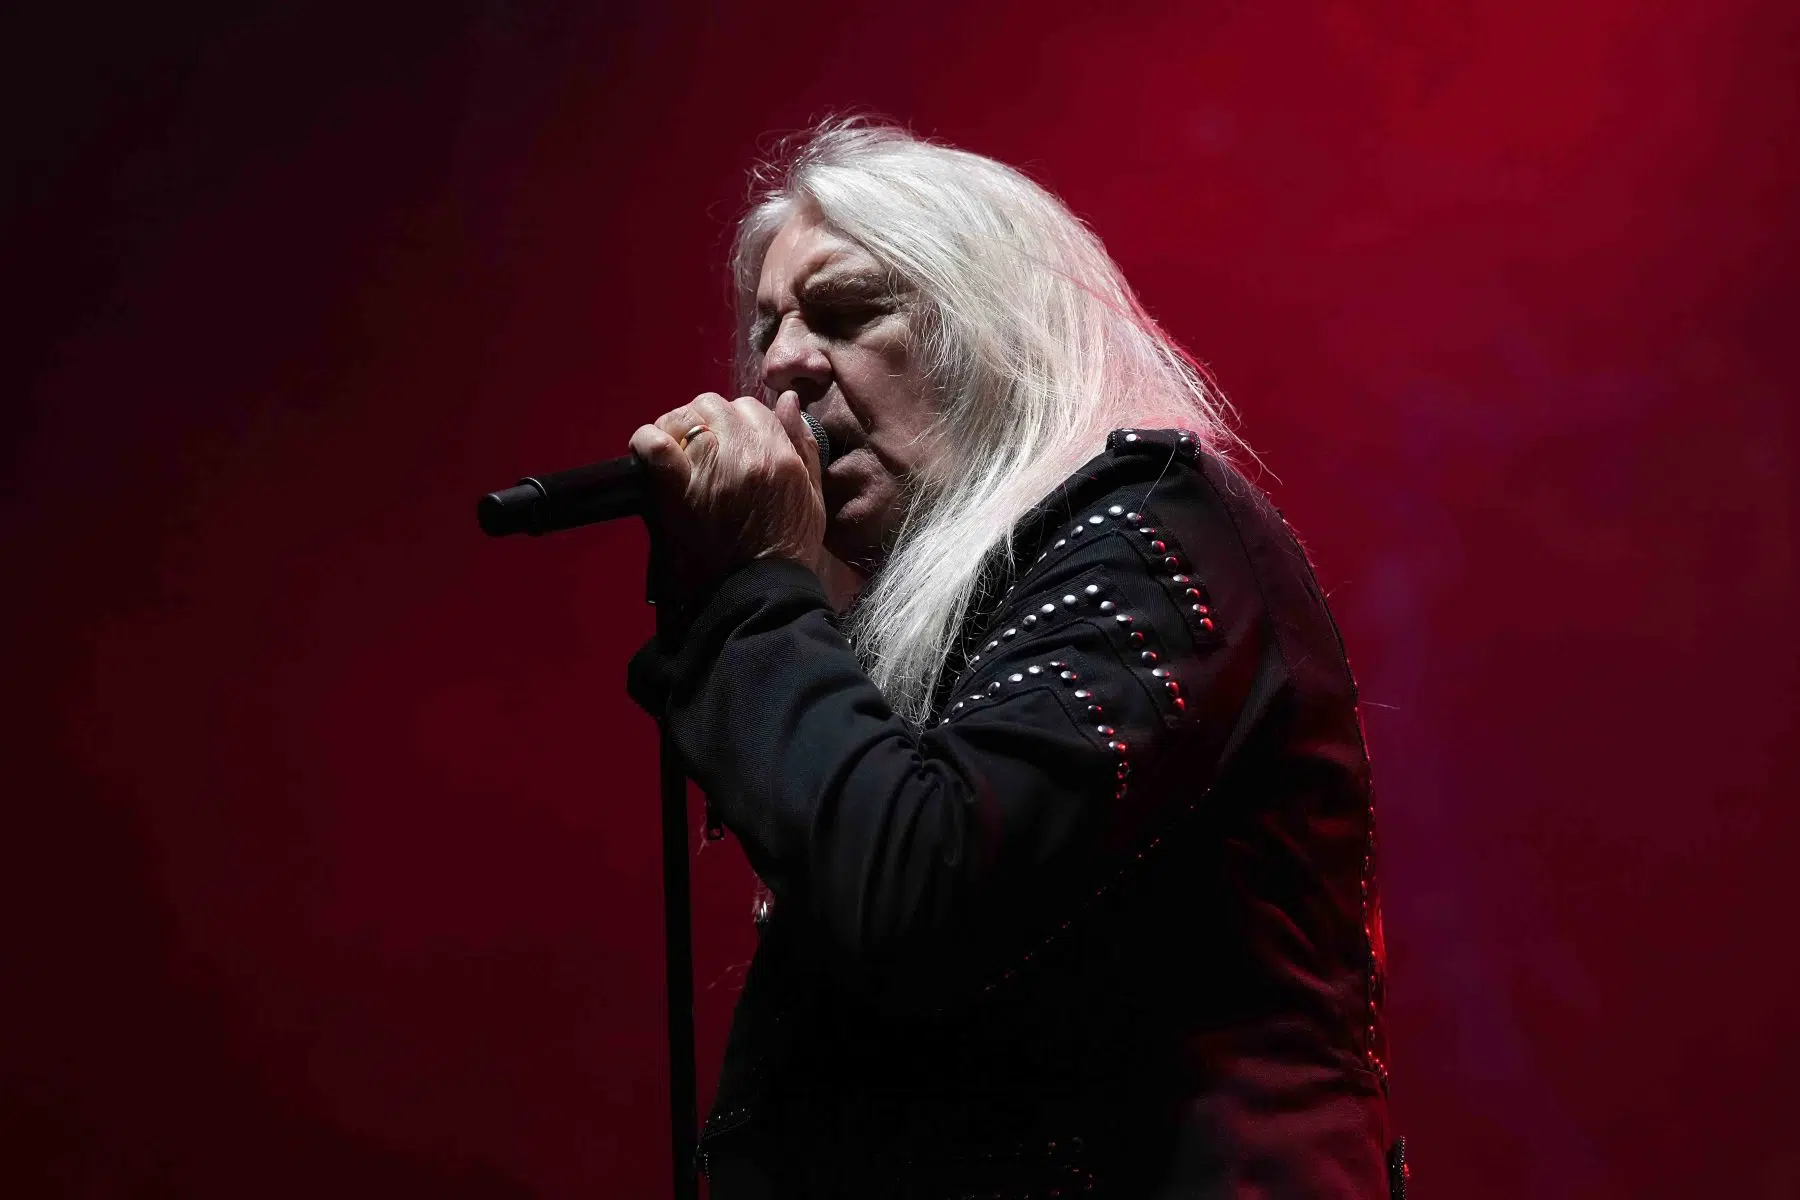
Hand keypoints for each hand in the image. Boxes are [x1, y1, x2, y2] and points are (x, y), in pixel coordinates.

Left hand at [629, 390, 826, 603]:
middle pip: (712, 406)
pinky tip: (648, 452)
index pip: (750, 407)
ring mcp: (709, 469)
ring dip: (676, 428)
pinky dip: (647, 441)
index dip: (735, 421)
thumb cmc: (788, 549)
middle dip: (703, 420)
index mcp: (779, 454)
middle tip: (698, 447)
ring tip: (675, 452)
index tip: (728, 442)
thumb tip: (788, 400)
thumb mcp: (812, 495)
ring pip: (684, 417)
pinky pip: (654, 445)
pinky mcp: (677, 489)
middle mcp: (744, 453)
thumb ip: (802, 444)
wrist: (759, 594)